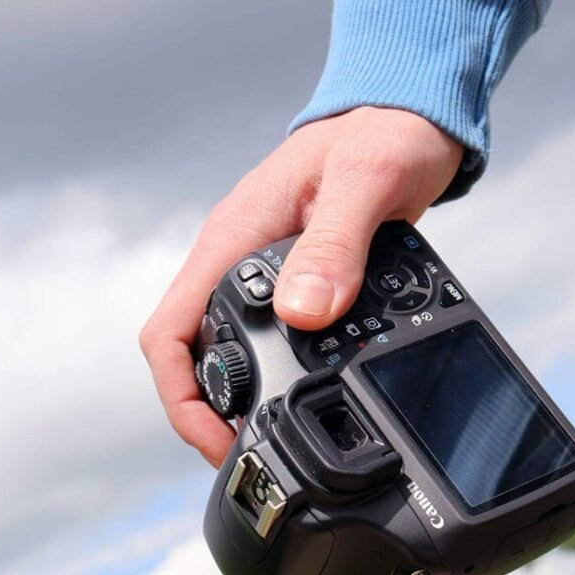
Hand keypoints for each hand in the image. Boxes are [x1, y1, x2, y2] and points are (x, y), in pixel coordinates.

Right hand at [140, 107, 462, 466]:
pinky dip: (280, 374)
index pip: (169, 330)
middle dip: (211, 414)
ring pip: (229, 350)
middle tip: (253, 455)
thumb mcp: (366, 182)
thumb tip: (304, 314)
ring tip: (279, 439)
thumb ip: (335, 244)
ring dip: (243, 398)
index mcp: (233, 239)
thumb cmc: (385, 135)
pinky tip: (312, 394)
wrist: (406, 119)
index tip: (218, 438)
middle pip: (192, 354)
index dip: (181, 396)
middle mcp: (238, 260)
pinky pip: (271, 338)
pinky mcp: (297, 281)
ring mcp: (265, 273)